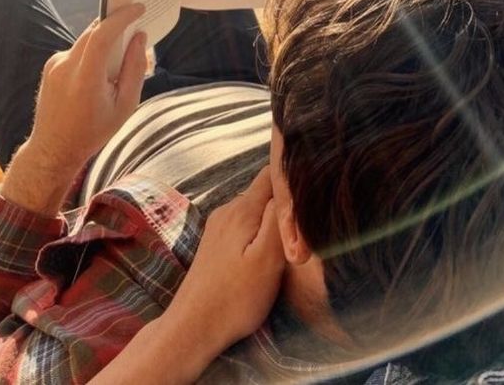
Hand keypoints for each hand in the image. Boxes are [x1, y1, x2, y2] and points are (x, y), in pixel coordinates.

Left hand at [29, 3, 146, 171]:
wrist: (54, 148)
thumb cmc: (94, 130)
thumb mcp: (125, 104)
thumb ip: (135, 69)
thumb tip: (141, 38)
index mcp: (85, 77)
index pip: (103, 34)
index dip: (122, 17)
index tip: (139, 8)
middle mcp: (65, 66)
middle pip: (94, 33)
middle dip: (117, 26)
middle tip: (136, 27)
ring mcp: (54, 65)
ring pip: (86, 41)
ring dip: (105, 43)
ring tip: (119, 60)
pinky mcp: (50, 67)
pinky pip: (77, 51)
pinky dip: (93, 54)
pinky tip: (101, 74)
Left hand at [157, 167, 284, 369]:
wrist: (192, 329)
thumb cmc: (236, 297)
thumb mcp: (267, 258)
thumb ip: (278, 218)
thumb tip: (288, 185)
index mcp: (242, 208)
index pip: (272, 172)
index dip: (293, 177)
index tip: (311, 194)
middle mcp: (228, 209)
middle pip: (264, 190)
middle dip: (285, 201)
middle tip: (304, 224)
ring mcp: (218, 226)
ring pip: (255, 208)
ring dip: (272, 218)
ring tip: (288, 240)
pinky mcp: (215, 242)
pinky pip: (244, 222)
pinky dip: (259, 229)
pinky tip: (265, 250)